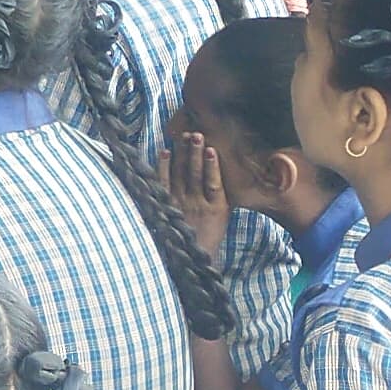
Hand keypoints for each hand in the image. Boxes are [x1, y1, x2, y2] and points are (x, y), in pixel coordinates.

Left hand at [165, 129, 233, 254]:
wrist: (193, 255)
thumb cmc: (210, 232)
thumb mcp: (224, 215)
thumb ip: (224, 194)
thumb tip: (227, 166)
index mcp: (217, 208)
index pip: (214, 183)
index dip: (212, 166)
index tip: (211, 149)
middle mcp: (197, 205)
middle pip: (195, 175)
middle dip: (196, 153)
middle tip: (196, 135)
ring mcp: (179, 204)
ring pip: (180, 175)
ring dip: (182, 155)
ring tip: (184, 136)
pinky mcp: (165, 204)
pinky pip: (163, 183)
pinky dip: (163, 167)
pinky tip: (165, 152)